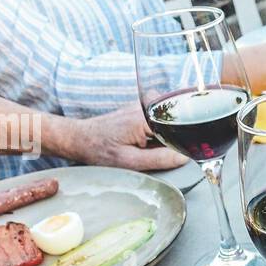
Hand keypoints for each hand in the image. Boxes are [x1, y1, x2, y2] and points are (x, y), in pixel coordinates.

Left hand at [57, 105, 186, 170]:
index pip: (178, 128)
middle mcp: (147, 106)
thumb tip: (184, 157)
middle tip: (152, 152)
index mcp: (145, 117)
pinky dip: (160, 132)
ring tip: (146, 146)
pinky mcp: (142, 108)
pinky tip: (147, 141)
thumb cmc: (100, 150)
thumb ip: (158, 159)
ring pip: (170, 121)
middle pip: (176, 122)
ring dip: (167, 136)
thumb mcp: (129, 161)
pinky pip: (162, 119)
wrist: (81, 139)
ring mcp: (145, 104)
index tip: (175, 157)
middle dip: (174, 140)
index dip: (180, 145)